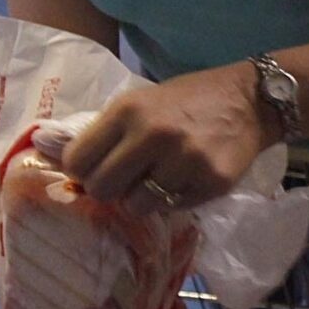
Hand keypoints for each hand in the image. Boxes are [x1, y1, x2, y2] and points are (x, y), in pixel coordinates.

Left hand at [60, 65, 265, 215]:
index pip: (78, 159)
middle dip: (109, 189)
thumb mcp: (140, 102)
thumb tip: (59, 160)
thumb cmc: (186, 101)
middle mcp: (153, 134)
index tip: (94, 170)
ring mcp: (184, 161)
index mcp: (129, 110)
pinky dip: (173, 200)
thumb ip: (106, 131)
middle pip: (102, 188)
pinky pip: (172, 209)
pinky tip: (186, 179)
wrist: (249, 100)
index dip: (82, 170)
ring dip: (143, 199)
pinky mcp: (210, 182)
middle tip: (123, 182)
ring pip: (137, 206)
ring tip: (159, 179)